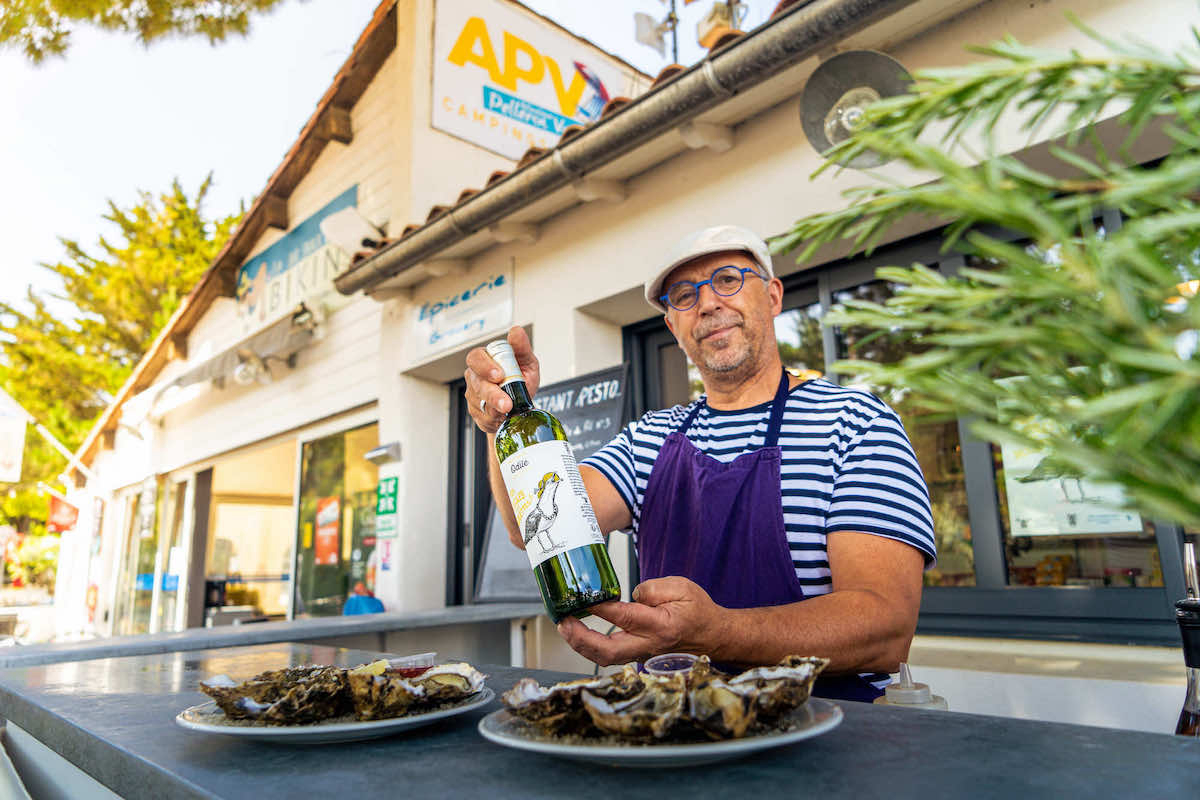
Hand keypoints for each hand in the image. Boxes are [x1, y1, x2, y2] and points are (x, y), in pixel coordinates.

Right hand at [464, 326, 539, 433]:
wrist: (522, 403)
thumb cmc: (522, 378)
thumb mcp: (527, 362)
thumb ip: (521, 347)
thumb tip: (516, 331)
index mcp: (484, 360)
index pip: (476, 358)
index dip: (485, 367)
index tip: (498, 375)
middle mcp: (475, 377)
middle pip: (477, 384)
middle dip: (492, 394)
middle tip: (507, 402)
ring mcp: (473, 395)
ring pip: (479, 402)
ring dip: (494, 408)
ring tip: (508, 410)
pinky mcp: (476, 412)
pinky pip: (482, 417)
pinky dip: (495, 418)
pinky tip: (503, 416)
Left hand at [555, 577, 726, 665]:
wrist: (713, 635)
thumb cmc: (698, 611)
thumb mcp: (682, 587)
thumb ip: (653, 589)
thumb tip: (630, 595)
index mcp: (661, 626)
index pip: (624, 617)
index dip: (600, 609)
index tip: (583, 599)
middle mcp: (649, 645)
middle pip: (608, 651)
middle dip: (581, 639)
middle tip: (564, 623)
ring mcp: (642, 654)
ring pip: (607, 658)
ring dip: (582, 645)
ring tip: (565, 627)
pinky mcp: (638, 656)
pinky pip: (611, 655)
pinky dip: (591, 647)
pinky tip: (579, 634)